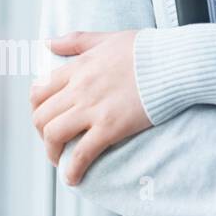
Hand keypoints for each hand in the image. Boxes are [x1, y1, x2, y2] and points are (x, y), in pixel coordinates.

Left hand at [30, 31, 151, 185]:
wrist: (177, 62)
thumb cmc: (149, 49)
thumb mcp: (109, 38)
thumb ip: (77, 40)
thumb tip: (48, 42)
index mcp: (79, 67)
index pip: (39, 91)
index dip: (37, 108)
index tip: (48, 117)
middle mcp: (80, 88)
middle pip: (41, 116)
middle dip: (41, 132)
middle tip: (55, 140)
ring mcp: (94, 108)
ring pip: (53, 135)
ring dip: (52, 152)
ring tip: (61, 159)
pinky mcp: (110, 127)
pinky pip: (82, 154)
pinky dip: (73, 169)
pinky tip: (74, 177)